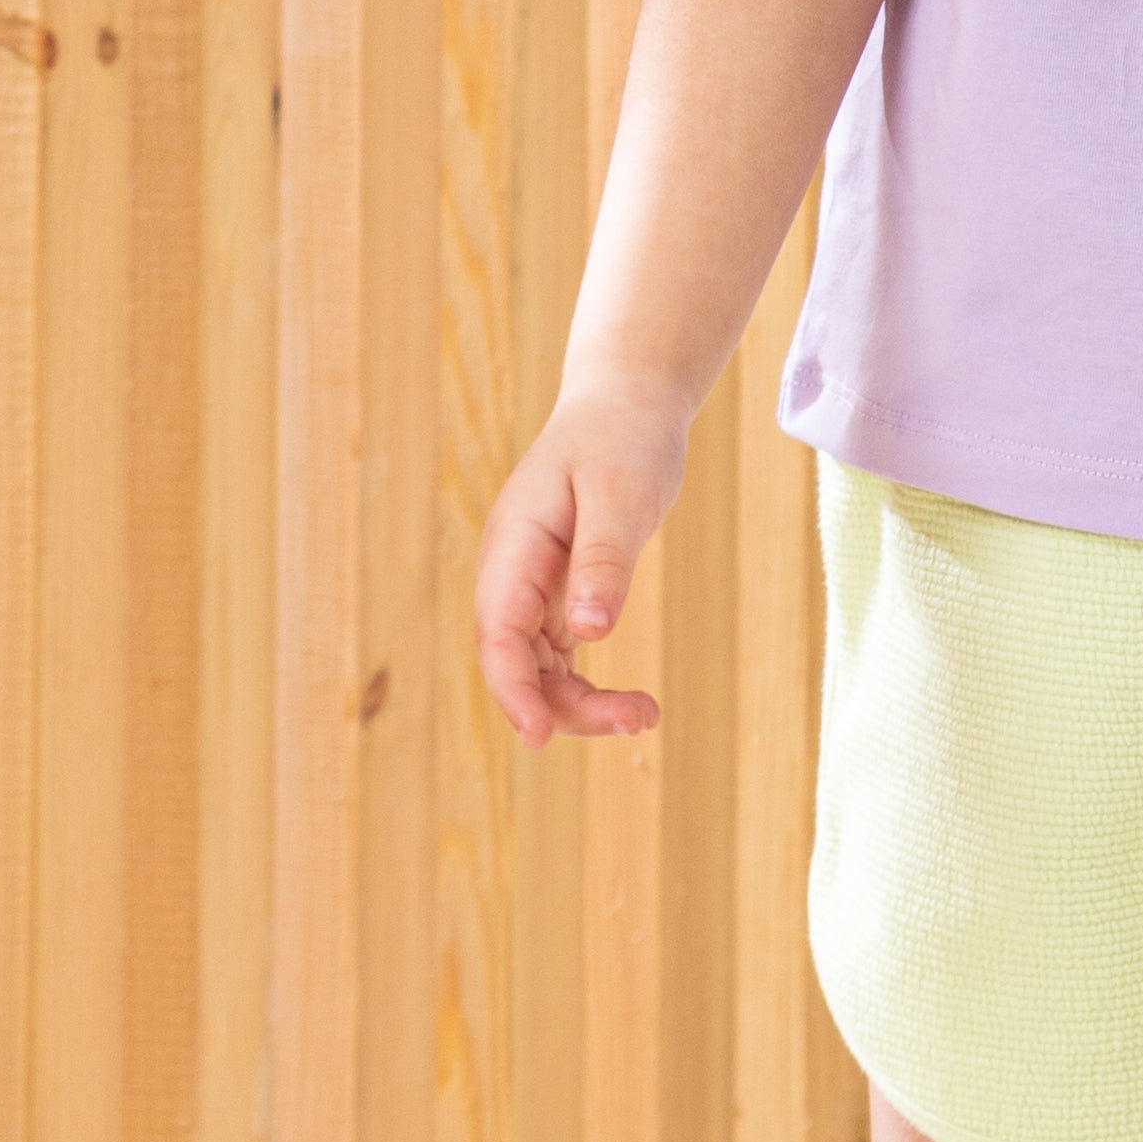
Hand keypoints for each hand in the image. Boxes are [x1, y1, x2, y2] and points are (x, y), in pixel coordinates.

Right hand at [473, 378, 691, 743]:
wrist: (625, 405)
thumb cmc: (622, 440)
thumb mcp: (621, 495)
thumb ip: (603, 561)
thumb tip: (590, 631)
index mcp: (513, 546)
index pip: (498, 632)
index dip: (512, 689)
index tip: (540, 736)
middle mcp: (511, 575)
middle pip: (515, 664)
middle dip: (564, 707)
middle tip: (638, 720)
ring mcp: (529, 590)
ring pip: (536, 671)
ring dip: (580, 705)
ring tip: (644, 715)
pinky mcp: (556, 597)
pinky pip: (558, 659)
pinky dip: (588, 687)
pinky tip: (632, 704)